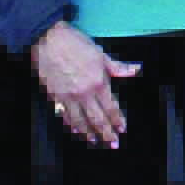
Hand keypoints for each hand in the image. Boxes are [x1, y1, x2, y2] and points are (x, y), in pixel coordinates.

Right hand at [33, 22, 140, 147]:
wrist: (49, 41)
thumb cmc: (76, 44)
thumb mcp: (101, 54)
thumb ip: (118, 67)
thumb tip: (135, 70)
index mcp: (98, 82)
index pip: (111, 107)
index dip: (117, 120)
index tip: (122, 129)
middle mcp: (84, 94)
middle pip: (97, 119)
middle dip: (106, 133)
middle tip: (113, 143)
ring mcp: (68, 97)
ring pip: (80, 121)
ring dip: (89, 133)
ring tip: (95, 141)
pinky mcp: (55, 97)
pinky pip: (65, 115)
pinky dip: (71, 125)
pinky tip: (75, 129)